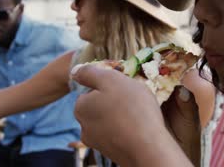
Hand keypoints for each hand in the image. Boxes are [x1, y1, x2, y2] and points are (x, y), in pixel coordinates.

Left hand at [72, 64, 192, 165]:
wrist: (149, 148)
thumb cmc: (131, 108)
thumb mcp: (110, 79)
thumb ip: (90, 73)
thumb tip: (75, 71)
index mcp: (80, 107)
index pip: (93, 90)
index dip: (110, 86)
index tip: (123, 89)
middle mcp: (84, 127)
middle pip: (100, 106)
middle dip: (114, 102)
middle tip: (133, 101)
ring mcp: (97, 142)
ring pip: (110, 120)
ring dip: (121, 116)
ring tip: (139, 115)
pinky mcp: (112, 153)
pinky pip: (118, 134)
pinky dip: (127, 130)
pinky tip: (139, 129)